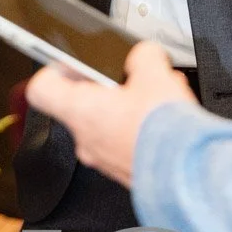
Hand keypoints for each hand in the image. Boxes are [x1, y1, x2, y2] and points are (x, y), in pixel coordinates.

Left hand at [26, 42, 197, 188]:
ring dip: (128, 107)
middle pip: (81, 103)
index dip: (54, 70)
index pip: (42, 89)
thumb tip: (143, 55)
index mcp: (81, 111)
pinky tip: (163, 120)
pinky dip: (139, 127)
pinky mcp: (124, 169)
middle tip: (129, 78)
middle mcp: (85, 138)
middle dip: (108, 87)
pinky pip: (123, 141)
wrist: (188, 175)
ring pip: (106, 122)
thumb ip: (142, 56)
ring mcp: (103, 158)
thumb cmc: (163, 132)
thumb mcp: (155, 74)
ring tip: (156, 98)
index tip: (71, 63)